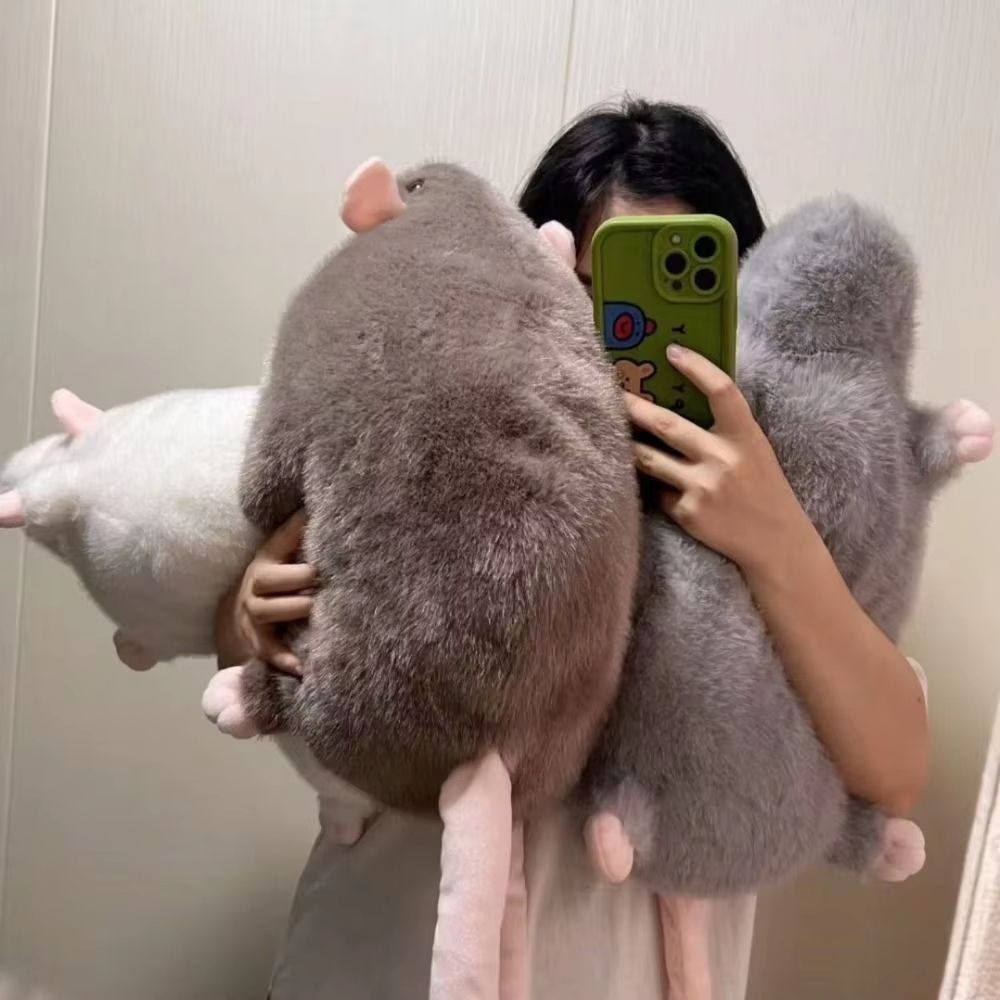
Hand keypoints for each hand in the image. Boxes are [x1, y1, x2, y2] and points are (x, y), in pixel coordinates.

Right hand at [225, 512, 315, 674]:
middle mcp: (256, 584)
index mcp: (267, 559)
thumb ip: (301, 534)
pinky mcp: (257, 642)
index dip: (297, 531)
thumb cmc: (278, 579)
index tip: (317, 523)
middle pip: (271, 578)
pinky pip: (269, 650)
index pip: (281, 540)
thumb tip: (326, 505)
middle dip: (300, 578)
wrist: (238, 616)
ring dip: (295, 610)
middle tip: (324, 579)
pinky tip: (303, 666)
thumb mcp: (284, 555)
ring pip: (269, 611)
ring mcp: (253, 614)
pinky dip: (285, 659)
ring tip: (318, 611)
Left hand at [627, 343, 812, 573]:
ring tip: (606, 430)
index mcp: (746, 436)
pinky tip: (653, 484)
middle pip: (666, 424)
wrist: (775, 541)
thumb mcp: (754, 450)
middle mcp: (724, 459)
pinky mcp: (687, 513)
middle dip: (632, 406)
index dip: (697, 367)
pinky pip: (658, 491)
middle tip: (610, 390)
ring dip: (627, 445)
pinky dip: (655, 486)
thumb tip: (676, 397)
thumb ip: (725, 428)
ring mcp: (703, 487)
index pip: (721, 391)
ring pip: (649, 459)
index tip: (672, 350)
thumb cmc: (761, 488)